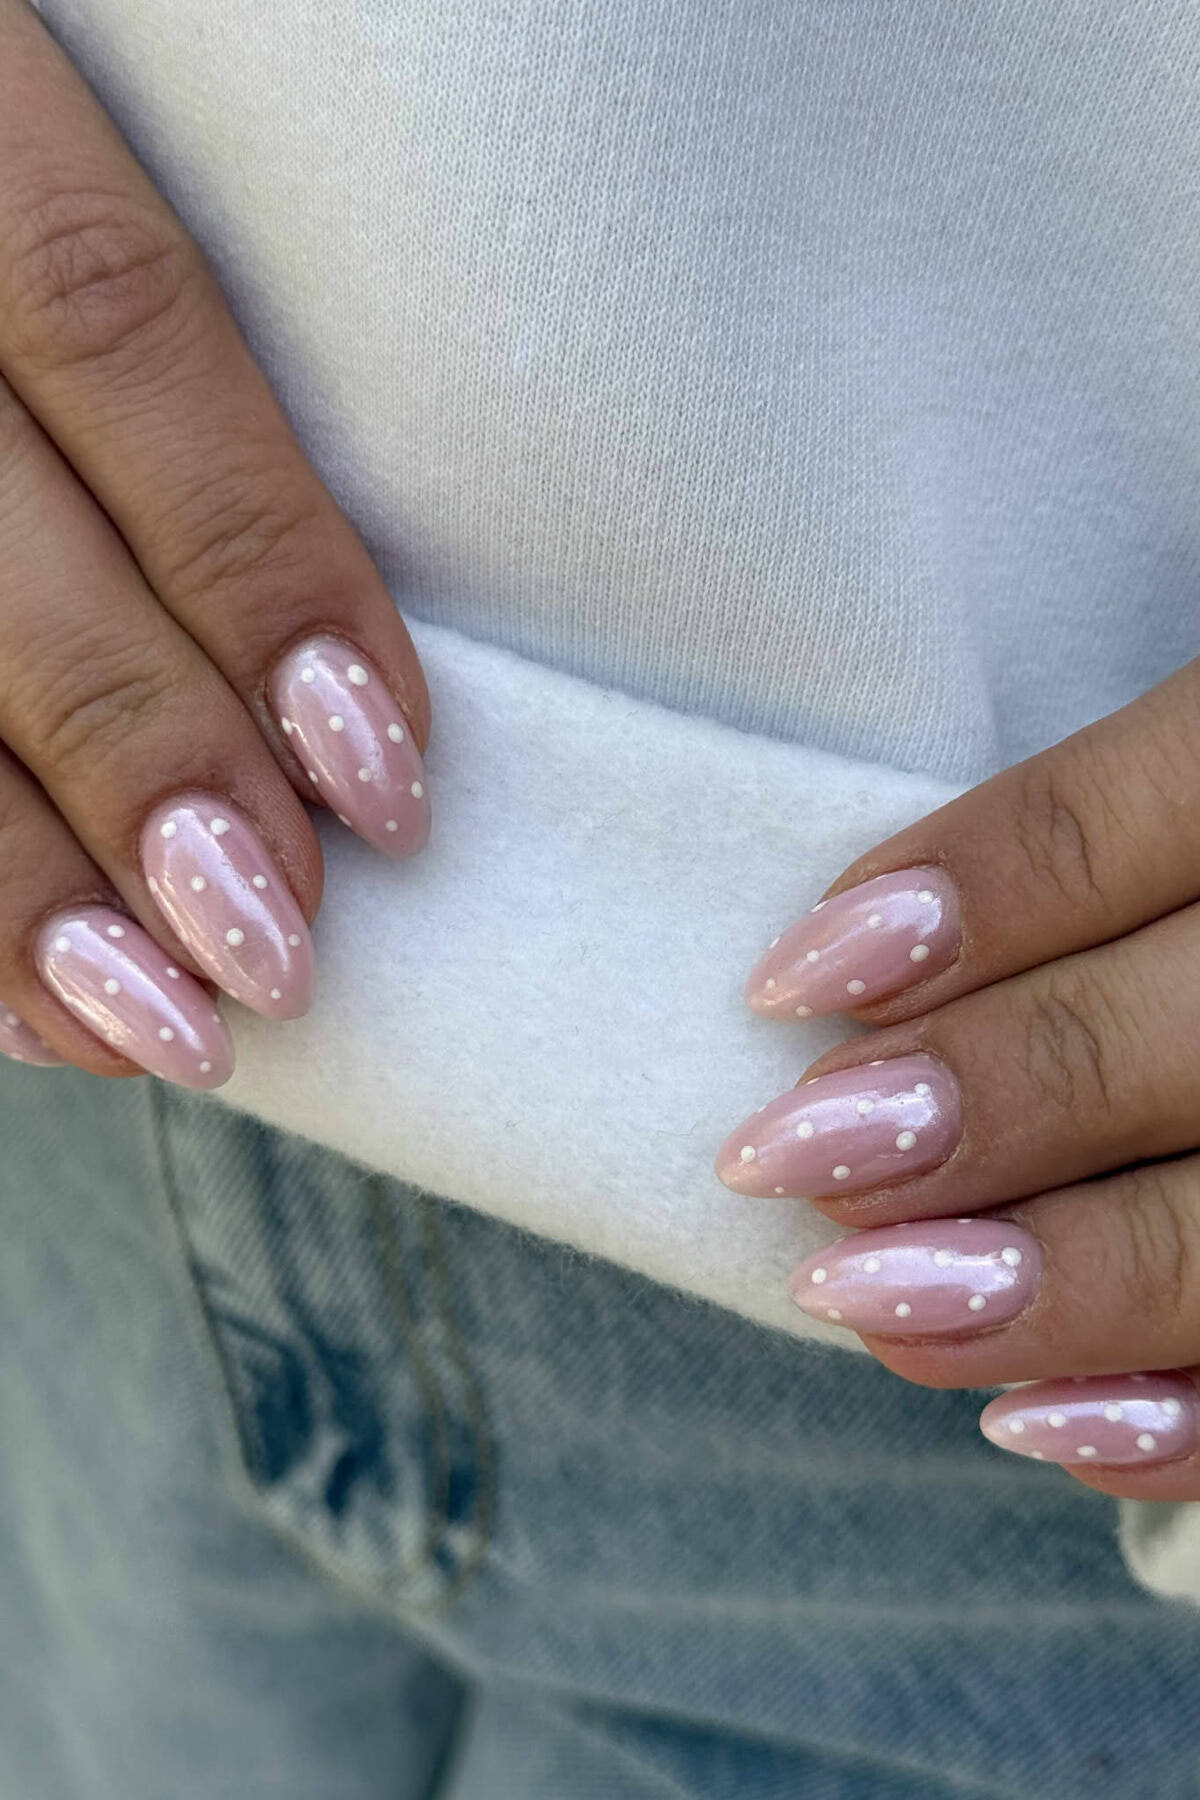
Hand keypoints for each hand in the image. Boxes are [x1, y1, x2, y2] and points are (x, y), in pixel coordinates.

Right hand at [0, 1, 429, 1087]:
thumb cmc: (0, 163)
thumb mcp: (56, 130)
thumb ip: (148, 329)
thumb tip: (327, 647)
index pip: (109, 322)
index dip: (257, 561)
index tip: (381, 766)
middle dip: (142, 757)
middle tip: (274, 942)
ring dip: (9, 882)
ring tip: (153, 1024)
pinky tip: (10, 998)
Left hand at [715, 657, 1199, 1498]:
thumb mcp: (1185, 778)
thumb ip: (1074, 847)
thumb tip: (850, 959)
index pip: (1127, 825)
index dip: (961, 901)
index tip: (794, 979)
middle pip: (1190, 1038)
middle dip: (982, 1101)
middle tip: (798, 1153)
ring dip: (1051, 1281)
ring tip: (863, 1297)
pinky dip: (1183, 1423)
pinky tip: (1040, 1426)